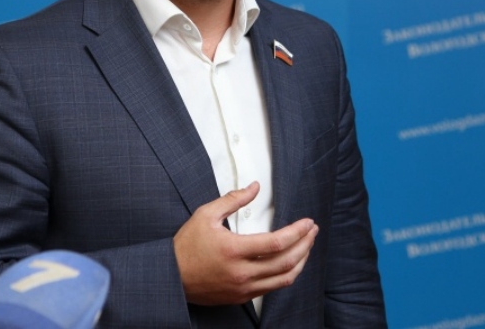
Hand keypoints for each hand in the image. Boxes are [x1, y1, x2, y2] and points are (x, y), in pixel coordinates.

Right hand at [173, 182, 318, 305]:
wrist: (172, 276)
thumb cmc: (186, 245)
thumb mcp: (206, 214)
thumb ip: (233, 199)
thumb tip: (254, 187)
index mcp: (233, 250)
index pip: (276, 243)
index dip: (297, 232)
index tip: (307, 222)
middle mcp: (241, 273)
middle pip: (286, 262)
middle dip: (305, 244)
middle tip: (312, 231)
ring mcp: (243, 288)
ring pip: (284, 279)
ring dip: (300, 261)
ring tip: (307, 246)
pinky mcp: (241, 297)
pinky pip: (272, 288)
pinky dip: (286, 274)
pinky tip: (290, 263)